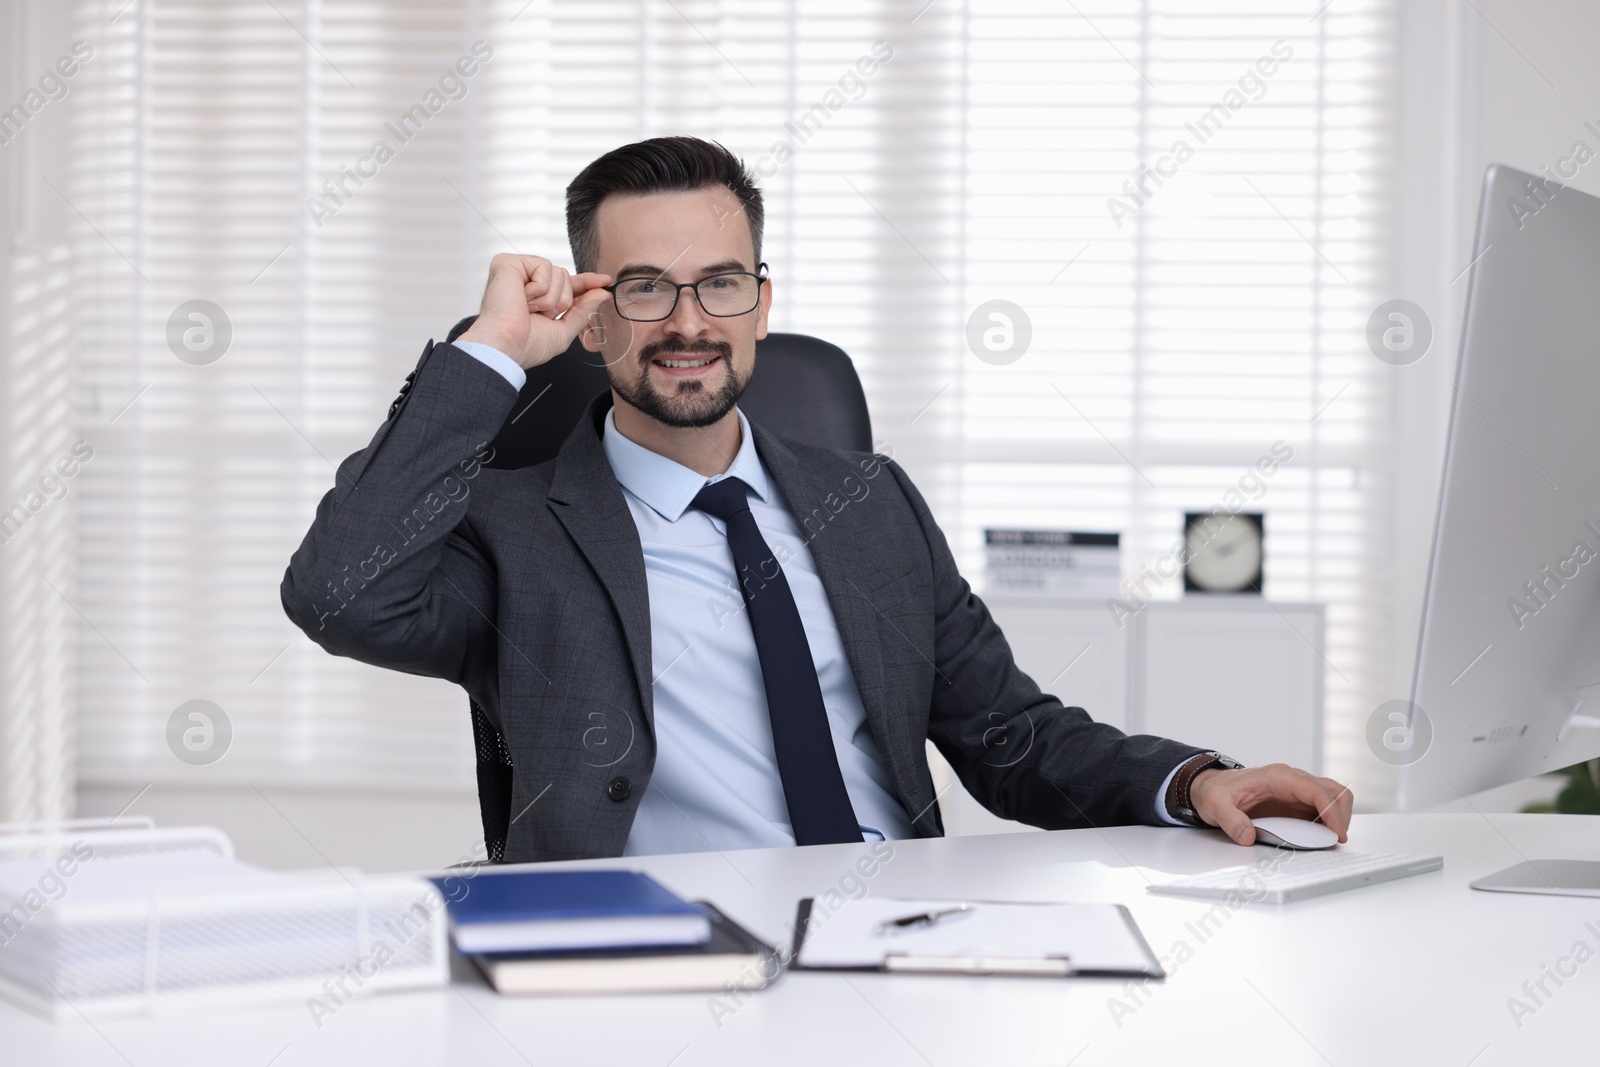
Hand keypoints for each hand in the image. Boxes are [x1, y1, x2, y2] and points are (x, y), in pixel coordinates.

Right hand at [457, 254, 612, 369]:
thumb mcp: (564, 331)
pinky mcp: (508, 262)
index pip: (568, 285)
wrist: (505, 347)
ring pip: (558, 272)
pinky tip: (521, 298)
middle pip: (566, 276)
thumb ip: (583, 310)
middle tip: (538, 315)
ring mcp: (517, 271)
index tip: (606, 281)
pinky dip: (538, 288)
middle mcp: (527, 282)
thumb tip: (603, 293)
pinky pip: (544, 267)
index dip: (587, 283)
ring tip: (528, 308)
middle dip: (561, 301)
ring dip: (549, 298)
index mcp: (539, 298)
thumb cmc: (527, 345)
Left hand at [1189, 763, 1352, 845]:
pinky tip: (1320, 838)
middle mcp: (1292, 780)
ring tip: (1330, 840)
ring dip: (1338, 818)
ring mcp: (1297, 791)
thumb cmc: (1215, 791)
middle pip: (1334, 790)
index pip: (1316, 790)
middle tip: (1336, 840)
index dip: (1331, 811)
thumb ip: (1230, 819)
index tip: (1337, 834)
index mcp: (1278, 777)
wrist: (1210, 787)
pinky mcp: (1297, 803)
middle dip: (1341, 815)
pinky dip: (1329, 823)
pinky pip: (1323, 809)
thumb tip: (1246, 836)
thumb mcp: (1215, 804)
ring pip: (1334, 798)